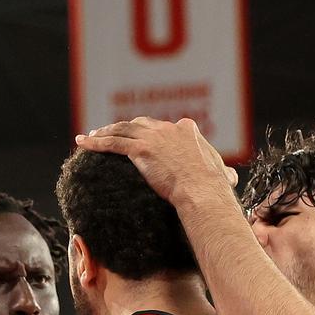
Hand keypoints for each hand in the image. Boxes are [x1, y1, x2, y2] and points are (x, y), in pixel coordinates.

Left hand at [75, 117, 237, 204]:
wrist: (202, 191)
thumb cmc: (213, 188)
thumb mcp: (221, 175)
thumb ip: (223, 172)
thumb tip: (232, 178)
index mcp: (187, 130)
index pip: (162, 126)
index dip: (147, 130)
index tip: (139, 135)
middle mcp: (168, 128)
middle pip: (138, 124)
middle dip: (121, 127)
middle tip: (107, 131)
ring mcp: (154, 137)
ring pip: (121, 130)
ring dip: (103, 131)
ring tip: (89, 136)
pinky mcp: (141, 149)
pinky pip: (112, 143)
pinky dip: (95, 142)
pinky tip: (82, 143)